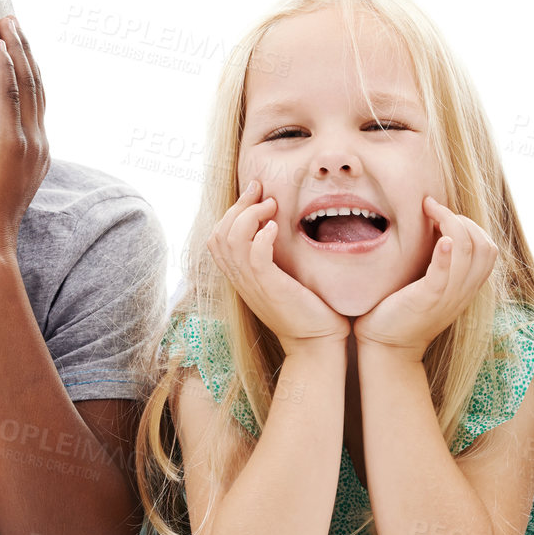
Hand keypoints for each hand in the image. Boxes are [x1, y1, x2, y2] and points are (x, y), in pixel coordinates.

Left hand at [0, 17, 48, 257]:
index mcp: (33, 151)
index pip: (32, 99)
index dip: (24, 69)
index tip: (12, 43)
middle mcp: (38, 143)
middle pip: (36, 85)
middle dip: (24, 50)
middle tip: (12, 21)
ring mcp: (28, 143)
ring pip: (27, 84)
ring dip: (16, 50)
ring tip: (6, 23)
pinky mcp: (11, 145)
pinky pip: (10, 96)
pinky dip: (6, 69)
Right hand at [206, 180, 347, 354]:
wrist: (316, 343)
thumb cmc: (306, 309)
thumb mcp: (281, 277)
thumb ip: (272, 255)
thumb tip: (277, 224)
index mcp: (240, 275)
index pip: (217, 236)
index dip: (232, 209)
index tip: (255, 191)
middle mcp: (240, 279)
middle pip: (219, 233)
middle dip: (239, 205)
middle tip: (262, 192)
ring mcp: (253, 284)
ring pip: (231, 240)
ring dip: (249, 215)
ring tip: (271, 206)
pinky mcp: (270, 287)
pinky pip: (254, 256)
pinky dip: (261, 236)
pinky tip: (275, 228)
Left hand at [354, 197, 498, 357]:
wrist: (387, 348)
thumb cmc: (402, 311)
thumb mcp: (430, 286)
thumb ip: (440, 264)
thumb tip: (435, 229)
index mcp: (466, 287)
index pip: (488, 249)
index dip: (471, 225)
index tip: (441, 214)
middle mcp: (463, 291)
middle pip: (484, 246)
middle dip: (462, 219)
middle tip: (433, 208)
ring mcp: (448, 296)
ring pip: (468, 252)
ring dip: (451, 223)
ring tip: (429, 211)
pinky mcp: (427, 299)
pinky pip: (445, 274)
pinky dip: (446, 254)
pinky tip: (440, 239)